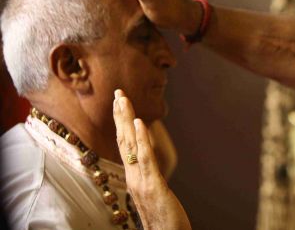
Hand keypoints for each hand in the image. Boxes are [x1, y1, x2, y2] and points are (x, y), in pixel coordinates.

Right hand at [113, 89, 191, 229]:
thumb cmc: (162, 220)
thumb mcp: (154, 194)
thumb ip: (149, 178)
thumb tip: (147, 164)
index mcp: (133, 177)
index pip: (125, 145)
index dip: (121, 124)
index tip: (119, 103)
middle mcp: (133, 177)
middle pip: (124, 140)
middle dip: (121, 115)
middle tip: (118, 92)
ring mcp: (141, 181)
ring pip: (131, 145)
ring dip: (127, 120)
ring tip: (123, 99)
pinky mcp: (152, 186)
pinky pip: (145, 159)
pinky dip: (141, 139)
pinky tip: (139, 122)